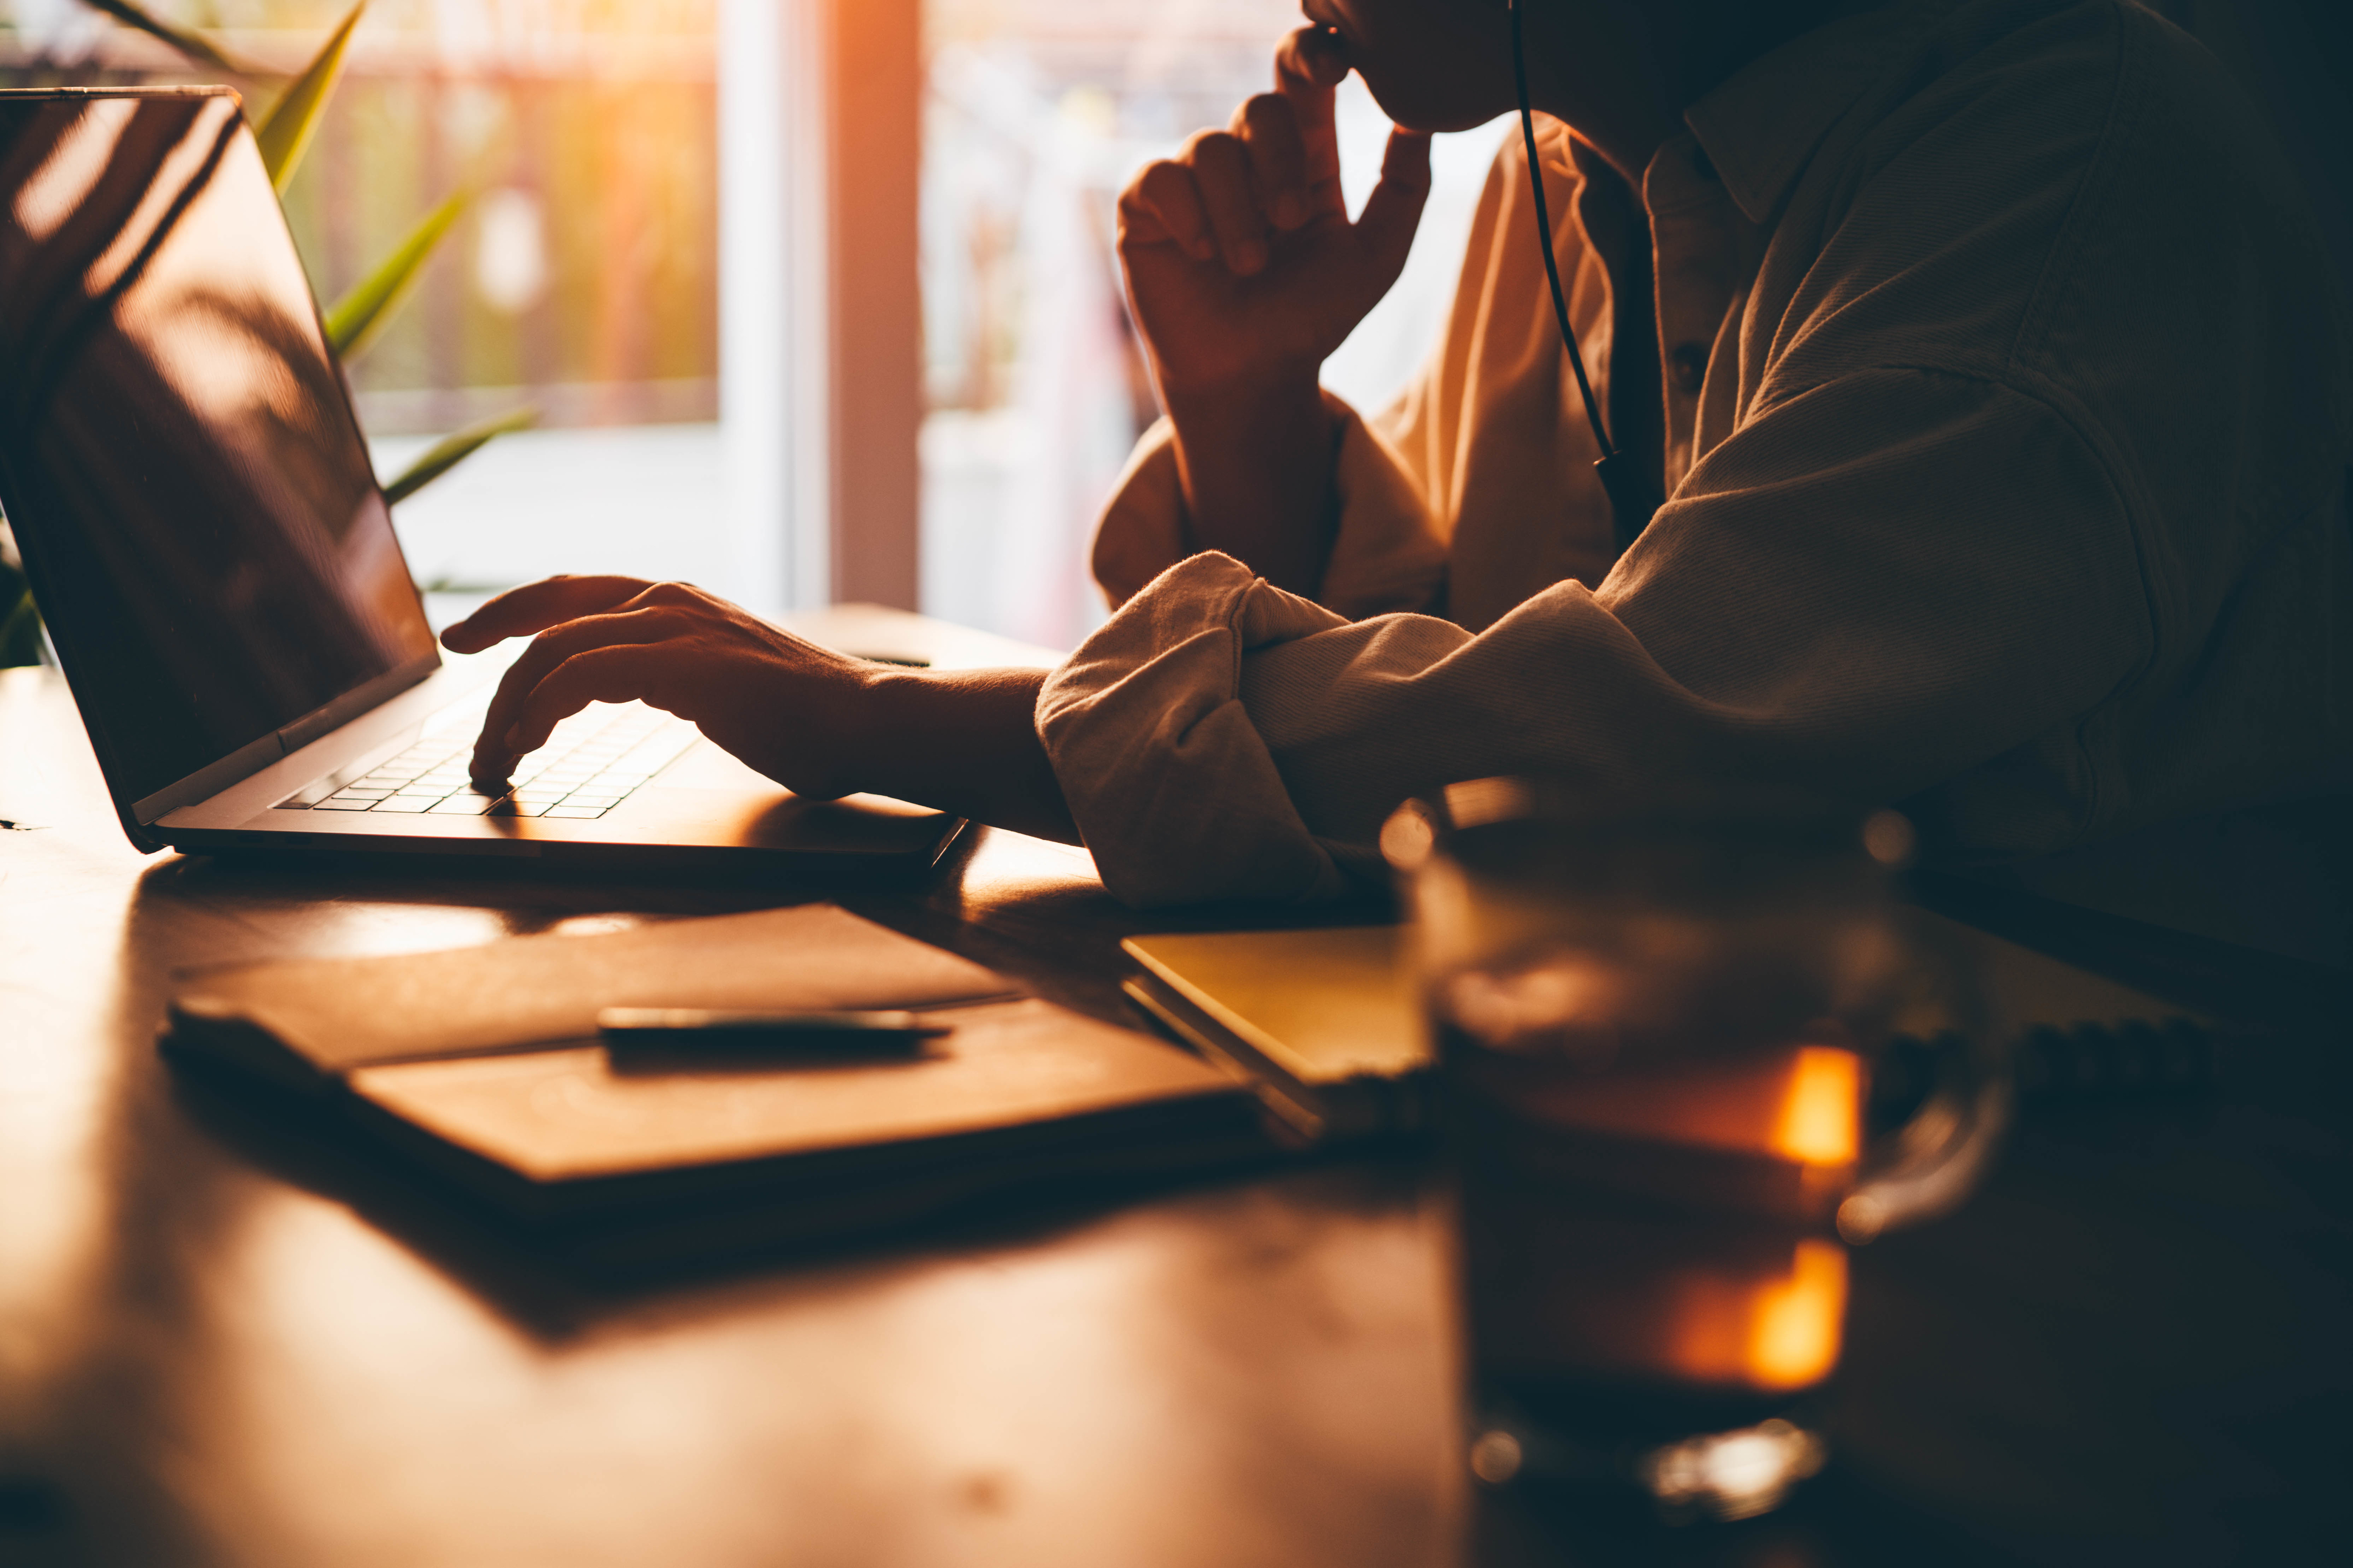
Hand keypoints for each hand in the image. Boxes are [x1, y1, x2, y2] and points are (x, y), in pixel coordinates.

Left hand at [438, 576, 1077, 841]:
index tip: (470, 639)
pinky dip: (541, 709)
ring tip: (494, 760)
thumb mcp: (729, 688)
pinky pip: (582, 674)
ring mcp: (675, 627)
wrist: (872, 723)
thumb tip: (656, 698)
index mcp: (680, 604)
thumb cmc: (813, 722)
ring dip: (508, 707)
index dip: (514, 611)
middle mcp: (670, 601)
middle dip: (492, 650)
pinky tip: (527, 744)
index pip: (575, 593)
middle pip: (550, 608)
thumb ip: (683, 679)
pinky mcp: (681, 664)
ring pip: (554, 648)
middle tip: (461, 697)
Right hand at [1116, 25, 1431, 400]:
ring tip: (1248, 266)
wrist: (1251, 376)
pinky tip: (1203, 255)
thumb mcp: (1375, 257)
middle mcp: (1246, 158)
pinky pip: (1161, 177)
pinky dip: (1189, 215)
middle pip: (1261, 107)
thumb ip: (1405, 188)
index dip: (1311, 55)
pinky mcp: (1147, 207)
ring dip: (1238, 211)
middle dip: (1280, 161)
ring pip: (1211, 147)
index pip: (1301, 80)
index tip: (1334, 65)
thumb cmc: (1311, 318)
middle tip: (1292, 222)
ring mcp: (1194, 179)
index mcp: (1302, 156)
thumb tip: (1419, 120)